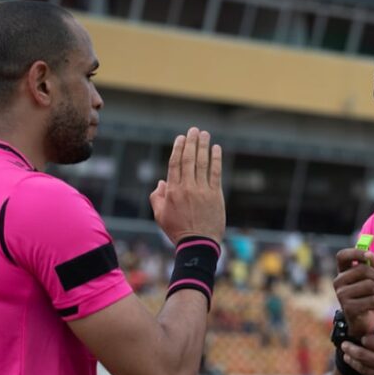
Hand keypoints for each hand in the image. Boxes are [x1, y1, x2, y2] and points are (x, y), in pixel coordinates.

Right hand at [151, 127, 225, 243]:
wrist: (197, 244)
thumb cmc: (178, 231)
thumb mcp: (160, 216)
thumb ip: (157, 198)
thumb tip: (161, 182)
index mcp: (172, 191)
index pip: (174, 163)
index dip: (178, 148)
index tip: (180, 138)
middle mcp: (186, 187)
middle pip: (188, 159)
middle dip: (191, 142)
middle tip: (193, 130)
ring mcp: (202, 190)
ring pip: (202, 163)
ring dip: (203, 146)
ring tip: (204, 134)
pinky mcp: (215, 195)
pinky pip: (215, 173)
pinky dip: (216, 159)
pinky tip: (217, 149)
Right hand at [334, 248, 373, 338]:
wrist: (365, 320)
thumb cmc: (368, 296)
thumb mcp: (373, 278)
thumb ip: (372, 264)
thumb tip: (369, 254)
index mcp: (343, 272)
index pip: (342, 255)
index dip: (356, 252)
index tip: (368, 255)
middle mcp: (338, 282)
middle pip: (362, 269)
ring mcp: (341, 295)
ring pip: (369, 285)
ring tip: (372, 297)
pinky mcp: (348, 308)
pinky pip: (372, 300)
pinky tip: (371, 307)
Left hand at [339, 335, 373, 374]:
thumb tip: (373, 341)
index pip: (373, 344)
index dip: (364, 340)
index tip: (360, 338)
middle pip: (365, 357)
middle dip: (352, 350)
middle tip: (344, 346)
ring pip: (366, 370)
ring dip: (354, 363)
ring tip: (347, 357)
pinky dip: (365, 373)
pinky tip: (361, 369)